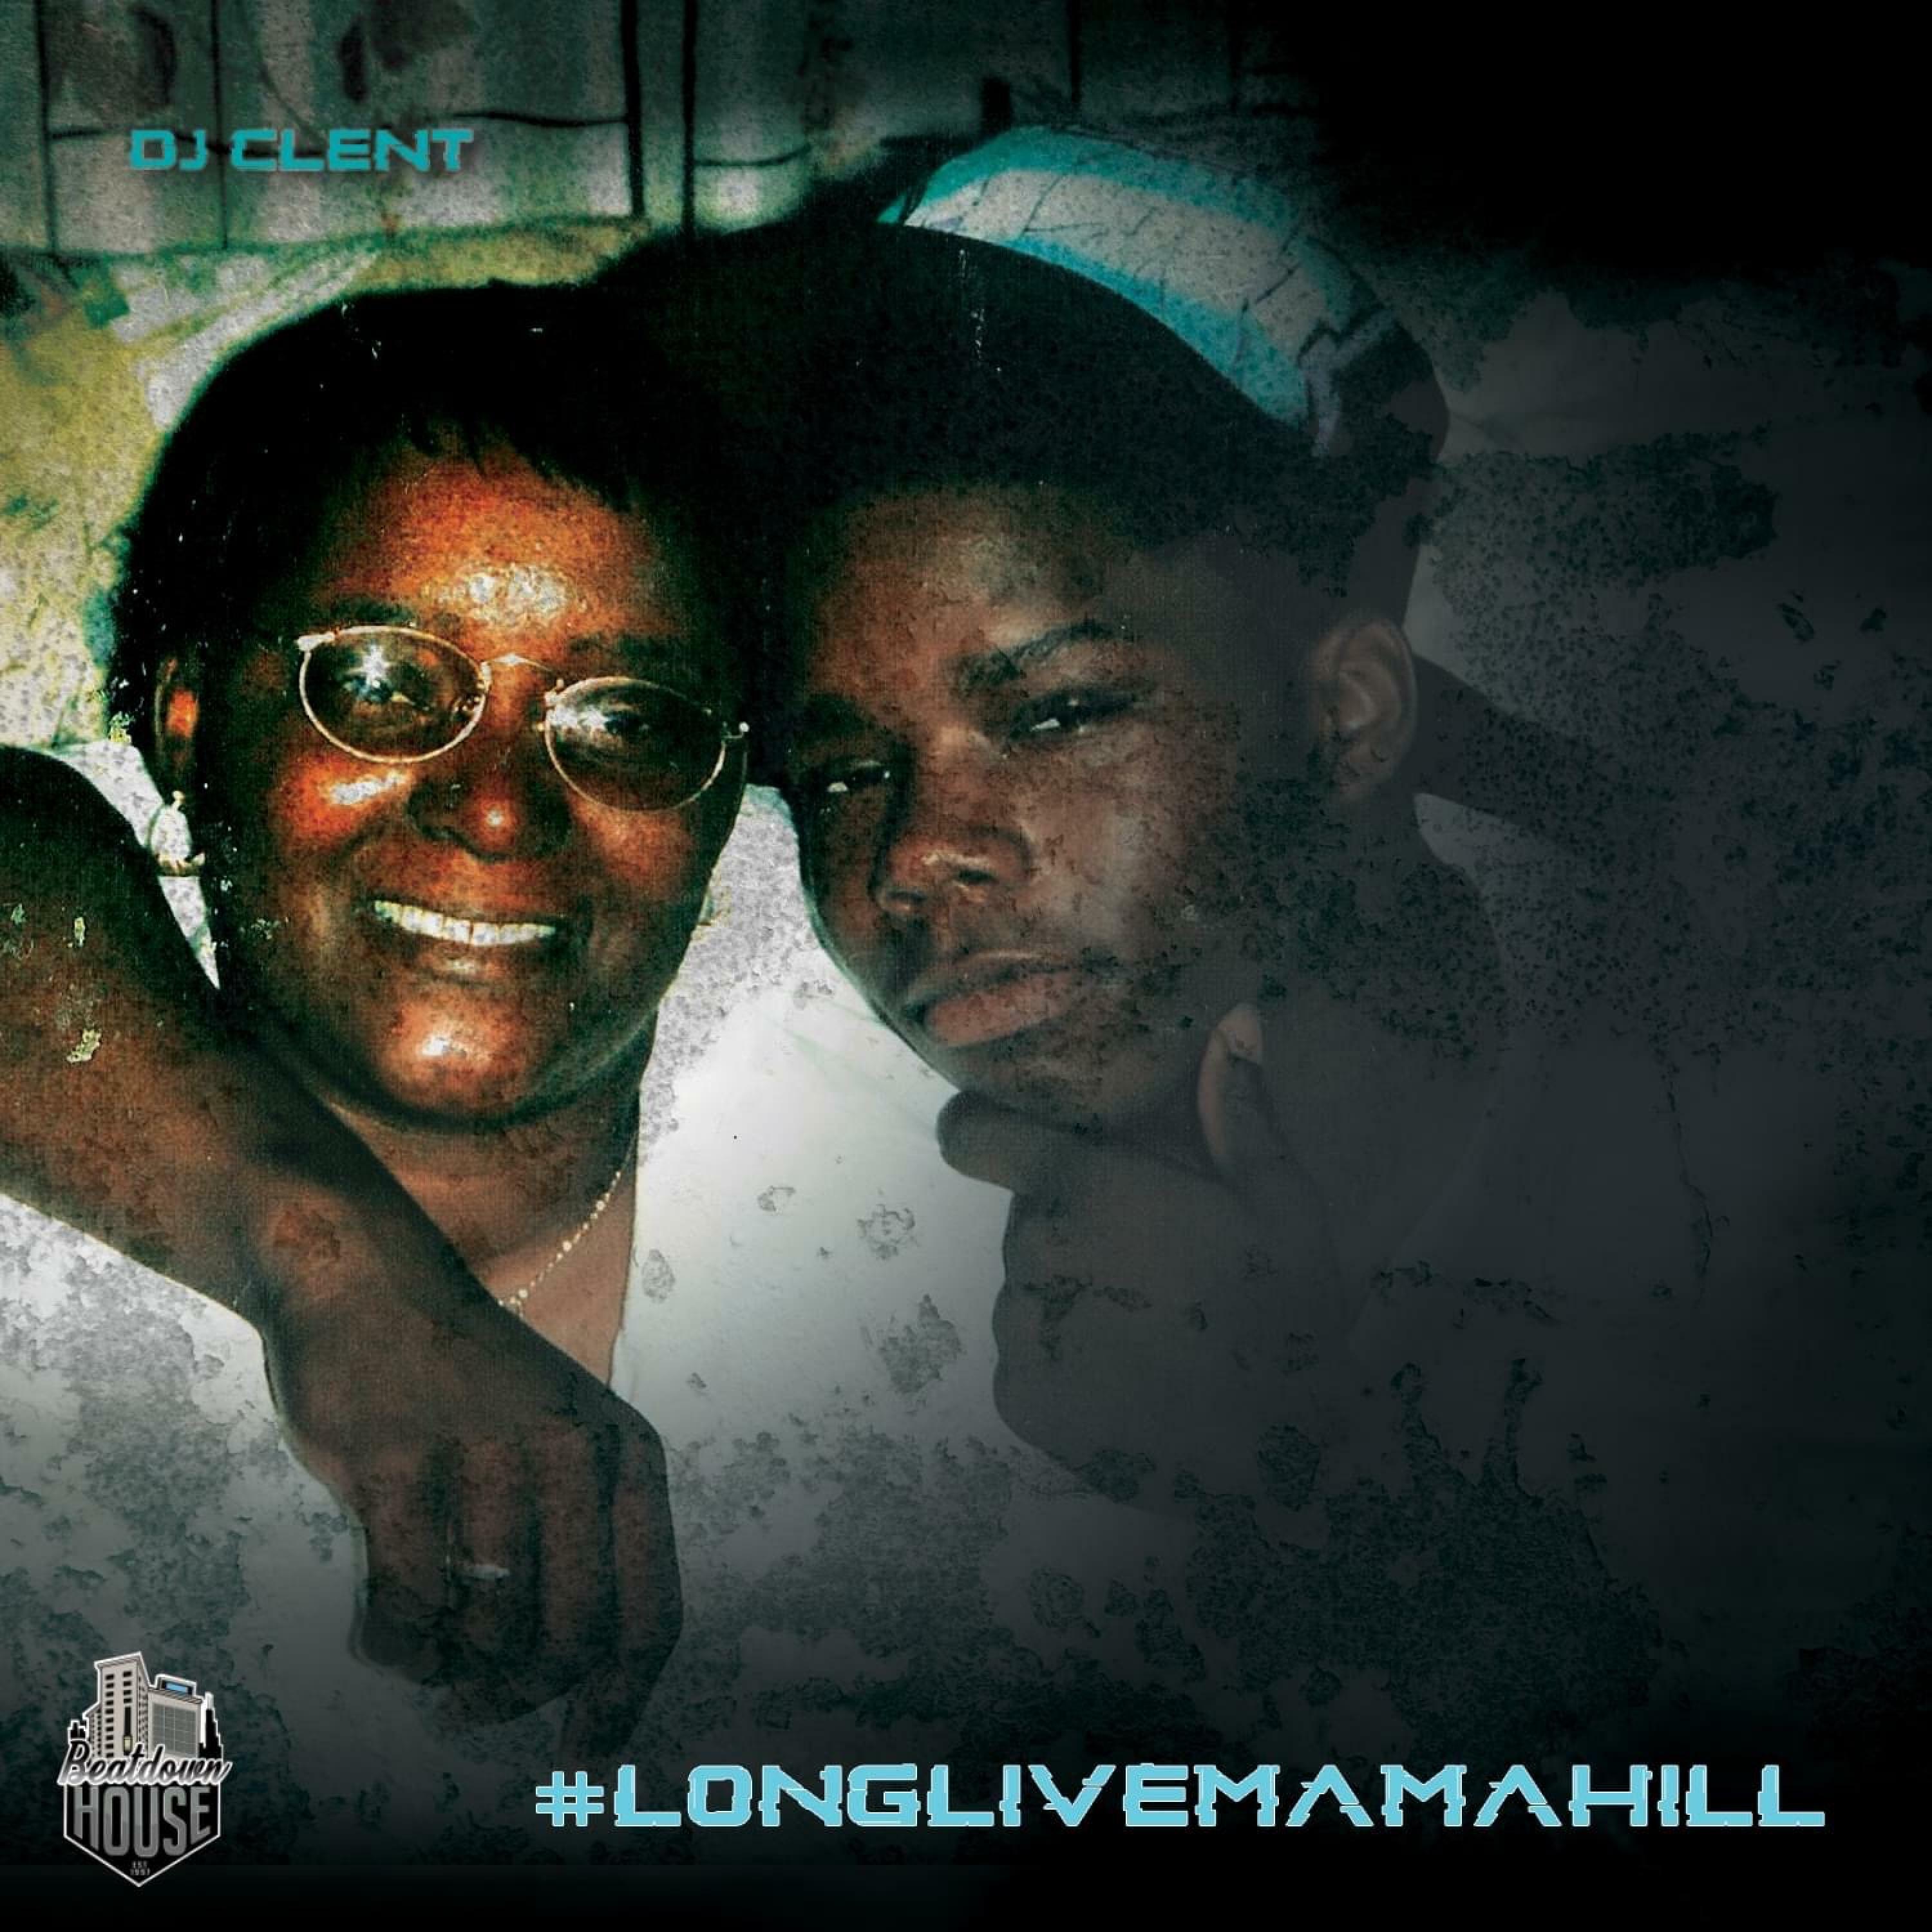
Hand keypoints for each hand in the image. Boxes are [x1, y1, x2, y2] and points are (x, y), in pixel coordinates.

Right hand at [257, 1266, 678, 1758]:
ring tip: (433, 1656)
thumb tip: (587, 1682)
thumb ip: (586, 1540)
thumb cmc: (470, 1382)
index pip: (652, 1607)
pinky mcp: (399, 1463)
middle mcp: (571, 1453)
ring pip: (491, 1626)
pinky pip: (408, 1605)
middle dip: (526, 1694)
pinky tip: (390, 1636)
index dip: (626, 1697)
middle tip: (480, 1708)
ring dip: (456, 1669)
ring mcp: (486, 1454)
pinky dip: (399, 1645)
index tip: (590, 1746)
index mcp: (625, 1454)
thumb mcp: (564, 1438)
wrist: (372, 1281)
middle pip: (575, 1635)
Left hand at [939, 1006, 1343, 1502]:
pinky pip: (1029, 1357)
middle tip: (1153, 1256)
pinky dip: (1068, 1361)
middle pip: (1026, 1216)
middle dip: (1076, 1224)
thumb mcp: (1284, 1208)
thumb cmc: (1287, 1322)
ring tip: (1154, 1326)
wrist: (1277, 1466)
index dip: (982, 1127)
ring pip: (1029, 1288)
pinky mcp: (1018, 1400)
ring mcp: (1020, 1333)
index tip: (1009, 1136)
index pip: (971, 1135)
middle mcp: (1031, 1255)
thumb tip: (1236, 1017)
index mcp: (1084, 1191)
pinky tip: (1135, 1375)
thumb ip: (1241, 1113)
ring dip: (1074, 1294)